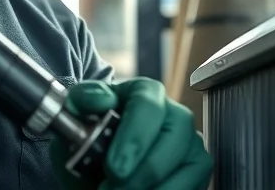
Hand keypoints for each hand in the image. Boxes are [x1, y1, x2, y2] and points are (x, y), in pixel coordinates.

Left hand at [49, 78, 213, 189]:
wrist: (97, 164)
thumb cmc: (90, 138)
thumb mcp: (76, 117)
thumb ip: (83, 101)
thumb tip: (102, 99)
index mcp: (145, 93)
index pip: (148, 106)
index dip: (133, 138)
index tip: (114, 168)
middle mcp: (175, 114)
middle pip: (174, 138)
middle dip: (142, 174)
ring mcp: (191, 143)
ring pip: (189, 168)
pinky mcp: (198, 170)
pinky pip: (193, 187)